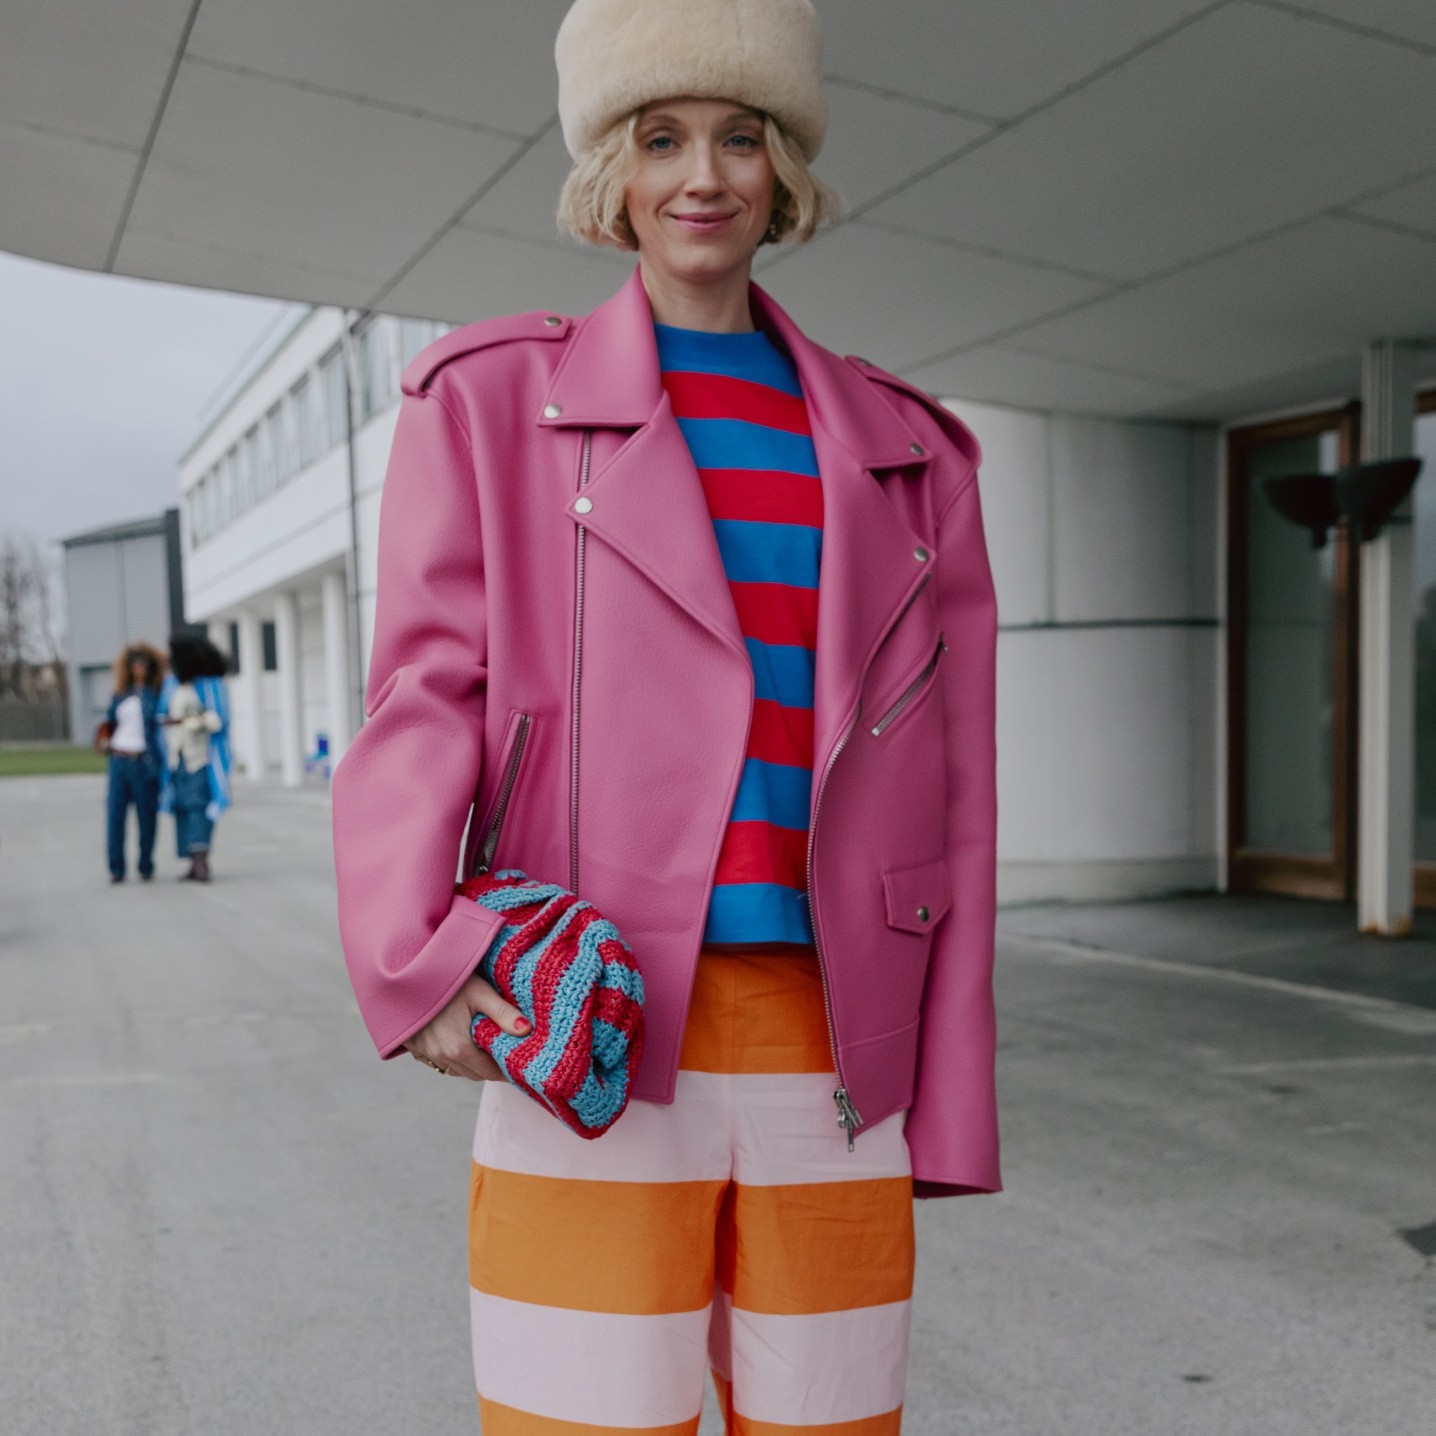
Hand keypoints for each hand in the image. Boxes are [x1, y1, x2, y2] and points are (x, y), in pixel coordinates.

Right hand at [404, 972, 530, 1081]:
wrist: (406, 974)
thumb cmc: (446, 980)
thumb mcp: (479, 992)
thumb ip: (503, 1013)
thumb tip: (527, 1030)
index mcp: (459, 1048)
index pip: (488, 1073)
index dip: (504, 1070)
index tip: (516, 1064)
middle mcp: (440, 1056)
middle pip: (472, 1074)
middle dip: (488, 1068)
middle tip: (503, 1053)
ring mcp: (425, 1053)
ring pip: (454, 1069)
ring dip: (469, 1064)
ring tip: (483, 1047)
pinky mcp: (414, 1047)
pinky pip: (437, 1062)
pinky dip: (450, 1058)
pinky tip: (458, 1041)